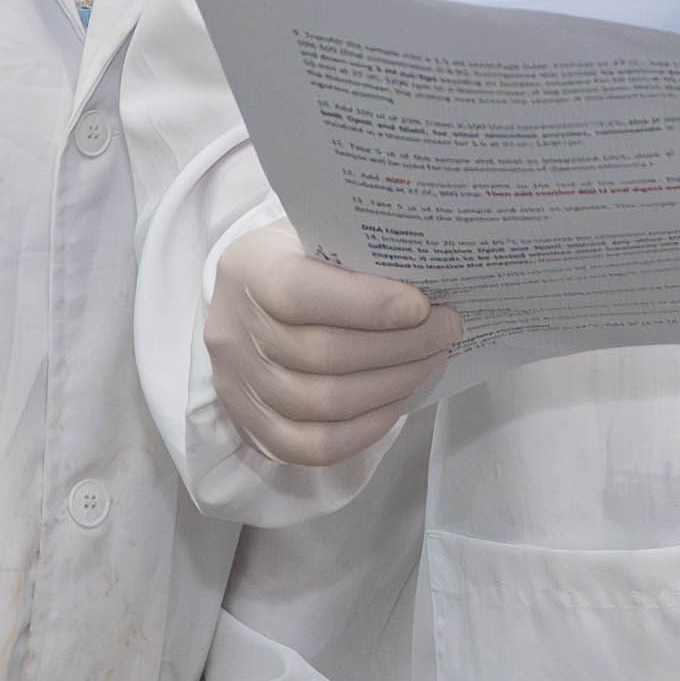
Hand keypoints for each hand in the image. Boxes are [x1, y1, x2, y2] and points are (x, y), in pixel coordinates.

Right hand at [207, 224, 458, 470]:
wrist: (250, 298)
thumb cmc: (298, 261)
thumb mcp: (315, 234)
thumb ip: (356, 253)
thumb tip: (429, 274)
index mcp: (248, 270)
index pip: (298, 294)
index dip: (366, 305)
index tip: (422, 306)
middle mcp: (234, 332)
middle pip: (321, 355)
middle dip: (400, 347)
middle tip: (445, 331)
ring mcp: (238, 386)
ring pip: (324, 403)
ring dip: (392, 386)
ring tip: (430, 362)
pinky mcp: (253, 428)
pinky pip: (314, 446)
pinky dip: (365, 429)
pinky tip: (397, 402)